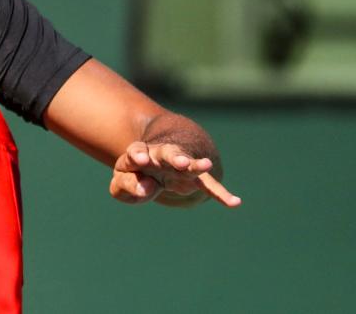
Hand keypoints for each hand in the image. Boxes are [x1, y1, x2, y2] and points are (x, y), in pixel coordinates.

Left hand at [110, 141, 241, 207]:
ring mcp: (179, 165)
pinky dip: (220, 194)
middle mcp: (161, 155)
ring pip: (189, 164)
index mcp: (140, 153)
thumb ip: (126, 186)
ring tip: (207, 165)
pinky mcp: (194, 176)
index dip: (138, 155)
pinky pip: (208, 185)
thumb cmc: (135, 172)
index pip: (137, 152)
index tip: (140, 159)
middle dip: (175, 158)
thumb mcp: (121, 179)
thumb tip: (146, 188)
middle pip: (168, 153)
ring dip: (197, 166)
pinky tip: (234, 202)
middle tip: (182, 162)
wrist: (156, 157)